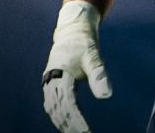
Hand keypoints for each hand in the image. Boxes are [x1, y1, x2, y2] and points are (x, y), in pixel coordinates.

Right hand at [43, 0, 110, 132]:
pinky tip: (65, 124)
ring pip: (52, 108)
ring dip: (62, 122)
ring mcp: (48, 82)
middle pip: (58, 109)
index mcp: (59, 74)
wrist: (73, 31)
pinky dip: (58, 115)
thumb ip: (99, 76)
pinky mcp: (51, 83)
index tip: (86, 131)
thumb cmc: (84, 43)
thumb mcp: (94, 57)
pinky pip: (52, 103)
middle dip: (69, 125)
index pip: (67, 103)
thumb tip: (106, 96)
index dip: (75, 119)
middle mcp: (50, 80)